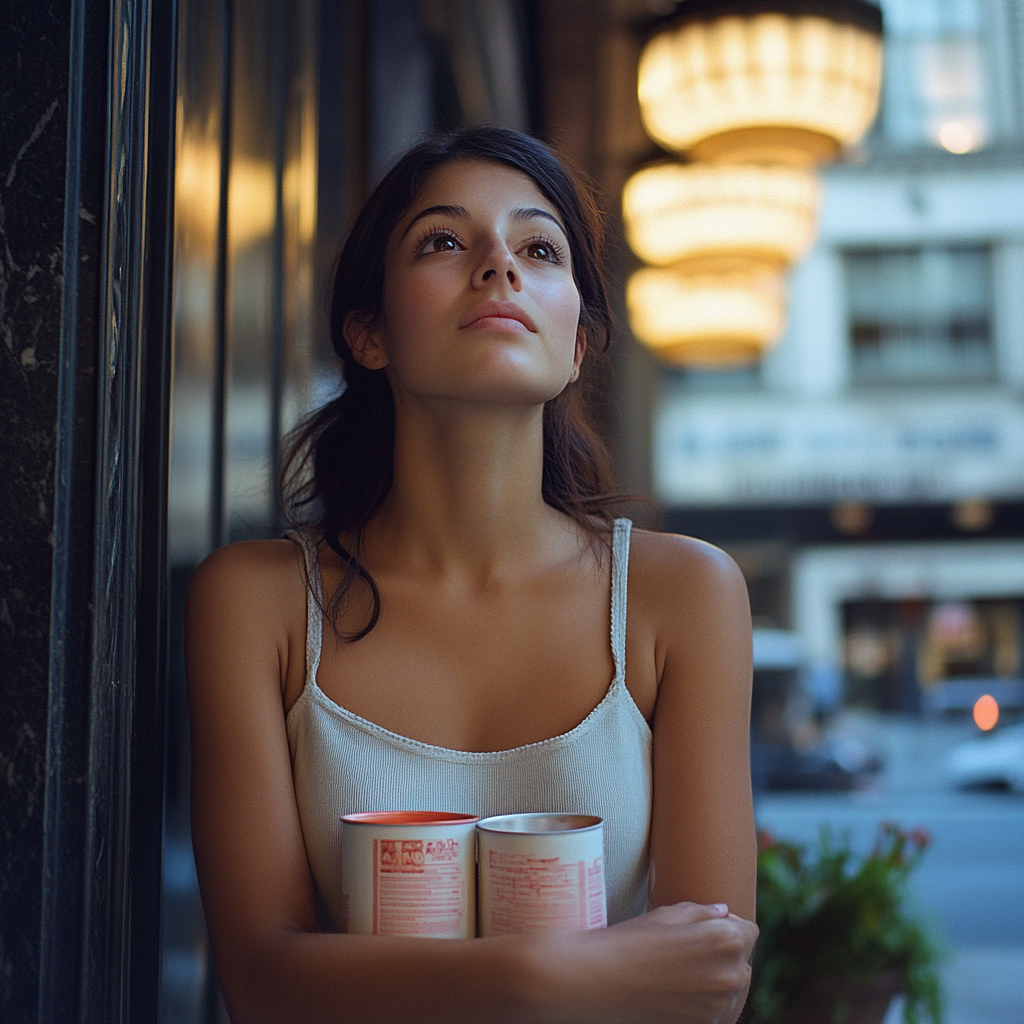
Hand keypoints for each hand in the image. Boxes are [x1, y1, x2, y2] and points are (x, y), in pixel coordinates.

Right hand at [535, 902, 757, 1023]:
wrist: (597, 981)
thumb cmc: (629, 942)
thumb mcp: (667, 916)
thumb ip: (702, 913)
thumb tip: (723, 913)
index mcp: (725, 940)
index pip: (749, 931)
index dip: (729, 925)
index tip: (707, 927)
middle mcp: (730, 976)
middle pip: (743, 960)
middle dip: (725, 953)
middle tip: (690, 949)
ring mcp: (719, 1008)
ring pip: (734, 990)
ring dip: (719, 980)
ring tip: (683, 971)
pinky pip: (720, 1013)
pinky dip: (709, 1003)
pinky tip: (682, 991)